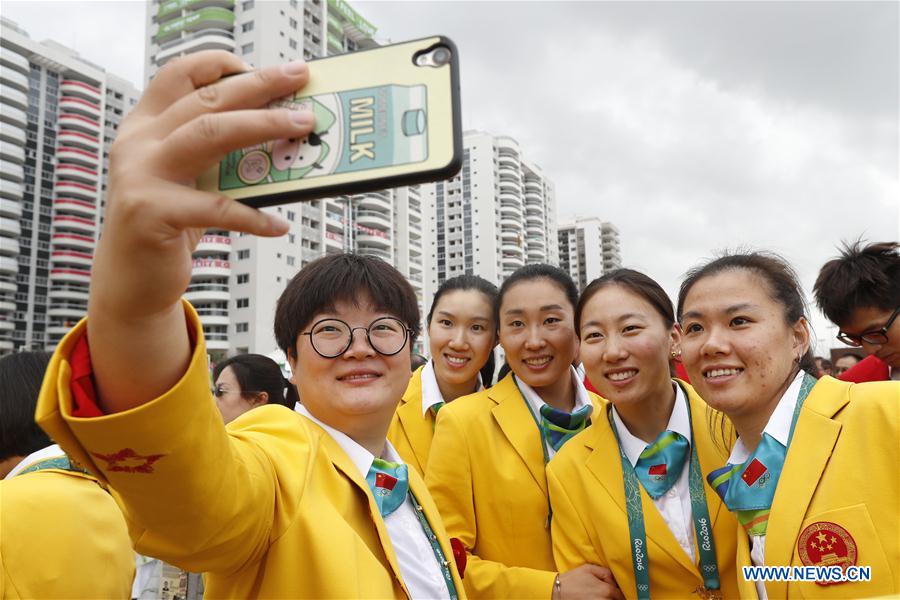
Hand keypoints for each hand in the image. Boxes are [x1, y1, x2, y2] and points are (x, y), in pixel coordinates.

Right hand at [88, 51, 314, 410]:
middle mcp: (138, 143)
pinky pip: (215, 208)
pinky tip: (279, 226)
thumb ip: (217, 154)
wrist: (132, 281)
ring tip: (303, 127)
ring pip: (209, 134)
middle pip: (206, 99)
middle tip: (299, 79)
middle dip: (259, 85)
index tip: (259, 66)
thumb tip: (281, 132)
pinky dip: (253, 217)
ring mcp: (140, 175)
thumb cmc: (171, 225)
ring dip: (262, 125)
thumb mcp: (190, 180)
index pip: (178, 75)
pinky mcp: (151, 213)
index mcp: (146, 126)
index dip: (218, 63)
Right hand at [553, 564, 624, 599]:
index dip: (620, 593)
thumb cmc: (572, 579)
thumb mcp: (588, 568)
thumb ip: (605, 571)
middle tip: (612, 594)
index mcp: (605, 590)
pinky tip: (596, 598)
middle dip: (615, 597)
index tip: (618, 591)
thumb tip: (614, 579)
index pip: (620, 594)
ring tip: (602, 595)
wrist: (557, 591)